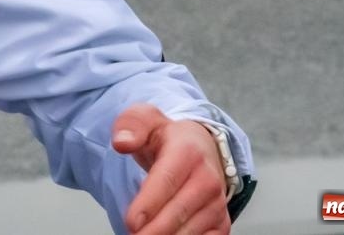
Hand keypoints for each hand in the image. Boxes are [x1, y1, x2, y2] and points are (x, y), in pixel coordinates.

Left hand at [113, 104, 231, 234]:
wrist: (200, 147)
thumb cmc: (166, 138)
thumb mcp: (144, 120)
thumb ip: (130, 127)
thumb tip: (121, 142)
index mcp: (188, 151)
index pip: (167, 181)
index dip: (149, 204)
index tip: (131, 222)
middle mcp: (208, 179)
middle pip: (179, 212)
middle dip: (153, 230)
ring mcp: (217, 203)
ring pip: (192, 231)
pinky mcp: (221, 222)